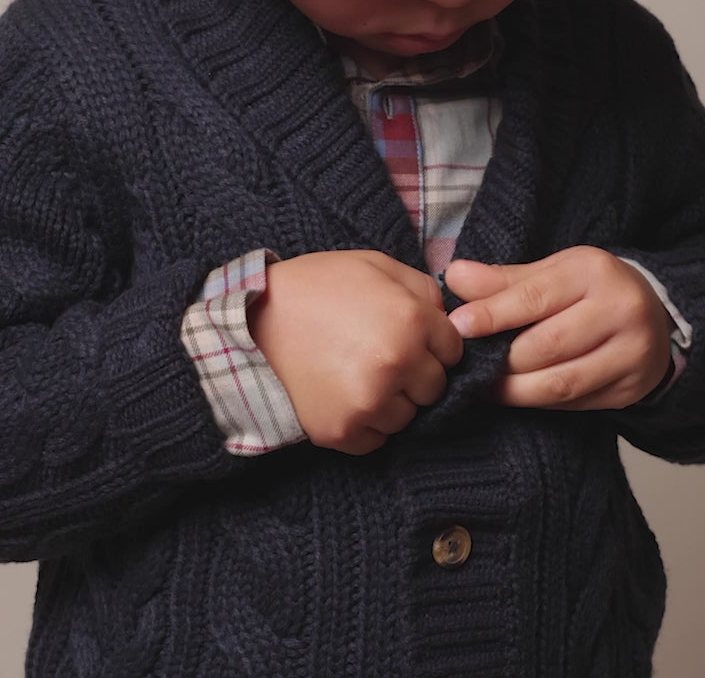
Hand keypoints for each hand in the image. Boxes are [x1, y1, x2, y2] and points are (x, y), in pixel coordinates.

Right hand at [248, 251, 462, 453]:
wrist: (251, 321)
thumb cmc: (315, 286)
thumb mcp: (373, 264)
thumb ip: (422, 288)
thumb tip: (445, 318)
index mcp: (411, 321)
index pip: (454, 350)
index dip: (433, 341)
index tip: (410, 336)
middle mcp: (397, 365)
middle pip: (436, 387)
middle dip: (417, 373)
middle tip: (382, 355)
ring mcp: (370, 403)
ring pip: (409, 417)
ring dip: (393, 400)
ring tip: (359, 374)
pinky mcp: (343, 431)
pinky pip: (378, 439)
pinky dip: (368, 423)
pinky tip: (345, 393)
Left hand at [444, 246, 672, 409]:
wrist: (655, 312)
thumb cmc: (591, 288)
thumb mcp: (552, 271)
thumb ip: (503, 280)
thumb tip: (455, 276)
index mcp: (594, 272)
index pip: (534, 297)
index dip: (492, 315)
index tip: (459, 326)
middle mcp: (621, 310)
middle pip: (546, 346)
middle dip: (500, 359)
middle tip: (467, 363)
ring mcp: (631, 353)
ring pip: (560, 383)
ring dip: (515, 390)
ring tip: (484, 386)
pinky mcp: (630, 388)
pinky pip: (574, 403)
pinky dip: (540, 402)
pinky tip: (519, 394)